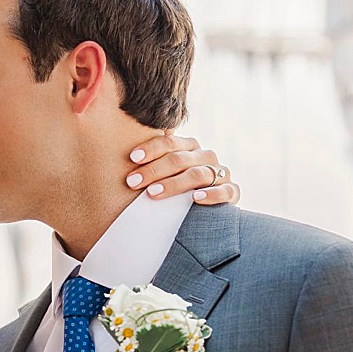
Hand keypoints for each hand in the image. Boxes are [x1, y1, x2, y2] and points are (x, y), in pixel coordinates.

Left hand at [124, 134, 240, 205]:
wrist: (208, 208)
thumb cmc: (175, 187)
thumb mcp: (163, 173)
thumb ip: (149, 162)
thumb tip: (121, 153)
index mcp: (188, 147)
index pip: (169, 142)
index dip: (151, 148)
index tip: (132, 158)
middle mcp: (205, 157)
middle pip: (179, 159)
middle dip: (153, 170)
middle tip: (132, 182)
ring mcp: (220, 173)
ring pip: (198, 174)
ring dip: (174, 184)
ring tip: (152, 193)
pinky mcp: (232, 192)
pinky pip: (225, 191)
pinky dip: (211, 194)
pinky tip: (195, 199)